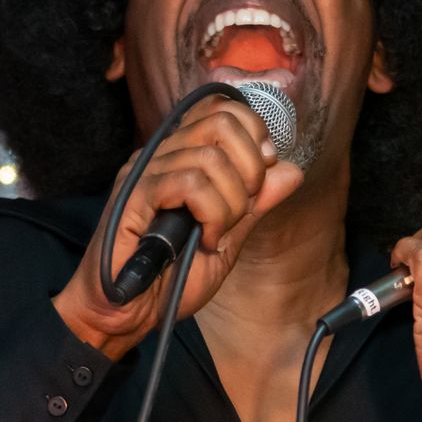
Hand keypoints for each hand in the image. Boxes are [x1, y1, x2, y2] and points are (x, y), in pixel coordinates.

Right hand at [54, 94, 303, 357]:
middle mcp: (163, 154)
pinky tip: (205, 239)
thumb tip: (292, 169)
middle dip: (251, 166)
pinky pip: (189, 183)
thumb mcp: (228, 237)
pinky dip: (212, 214)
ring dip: (231, 203)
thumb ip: (256, 203)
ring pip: (210, 157)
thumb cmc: (173, 276)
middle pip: (221, 121)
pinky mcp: (134, 194)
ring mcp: (146, 171)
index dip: (255, 131)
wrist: (130, 312)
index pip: (223, 108)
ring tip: (217, 234)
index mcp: (183, 155)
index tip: (266, 168)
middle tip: (244, 207)